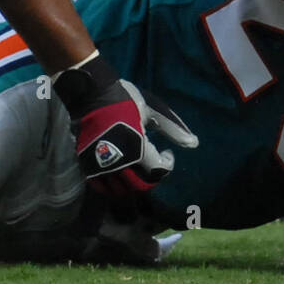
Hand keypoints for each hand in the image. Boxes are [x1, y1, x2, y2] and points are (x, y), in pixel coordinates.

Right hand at [54, 53, 197, 197]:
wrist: (93, 94)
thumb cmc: (126, 100)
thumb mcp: (153, 111)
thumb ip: (174, 130)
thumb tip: (194, 143)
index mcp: (138, 149)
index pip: (159, 171)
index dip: (168, 165)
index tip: (167, 153)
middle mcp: (120, 163)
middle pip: (141, 186)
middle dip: (152, 177)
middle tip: (154, 163)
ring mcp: (102, 166)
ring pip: (122, 190)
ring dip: (133, 183)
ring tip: (138, 167)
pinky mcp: (89, 166)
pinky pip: (102, 187)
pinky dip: (113, 185)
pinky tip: (120, 170)